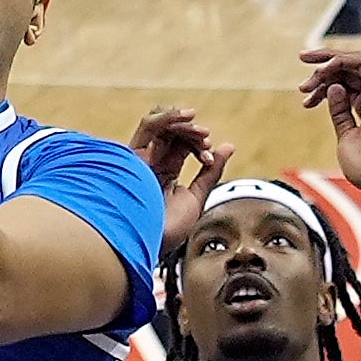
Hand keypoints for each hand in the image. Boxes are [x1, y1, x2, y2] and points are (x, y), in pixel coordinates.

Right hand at [129, 105, 230, 254]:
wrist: (148, 243)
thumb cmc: (167, 230)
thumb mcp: (197, 197)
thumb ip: (211, 171)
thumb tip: (228, 147)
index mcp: (164, 172)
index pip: (184, 145)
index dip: (200, 146)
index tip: (209, 160)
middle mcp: (151, 162)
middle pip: (173, 132)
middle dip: (194, 134)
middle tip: (206, 141)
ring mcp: (141, 158)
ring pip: (162, 125)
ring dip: (184, 124)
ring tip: (200, 132)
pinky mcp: (132, 154)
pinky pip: (148, 126)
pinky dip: (168, 116)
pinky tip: (186, 117)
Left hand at [300, 47, 360, 193]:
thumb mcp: (345, 136)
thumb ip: (339, 112)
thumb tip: (331, 90)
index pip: (342, 86)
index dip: (321, 88)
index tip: (306, 100)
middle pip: (345, 72)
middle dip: (320, 74)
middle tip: (303, 87)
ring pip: (352, 62)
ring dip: (327, 62)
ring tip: (310, 77)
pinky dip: (339, 61)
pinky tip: (323, 71)